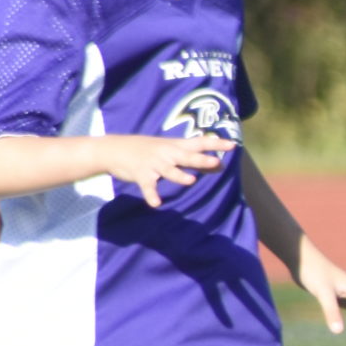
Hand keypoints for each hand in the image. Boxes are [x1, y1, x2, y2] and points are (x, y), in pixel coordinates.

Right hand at [102, 133, 230, 207]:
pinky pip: (148, 187)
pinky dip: (151, 195)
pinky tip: (156, 203)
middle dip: (201, 159)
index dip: (215, 144)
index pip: (198, 142)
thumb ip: (190, 155)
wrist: (113, 148)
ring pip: (169, 170)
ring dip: (179, 175)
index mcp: (174, 146)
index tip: (232, 145)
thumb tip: (217, 163)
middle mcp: (166, 153)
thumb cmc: (146, 148)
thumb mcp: (168, 147)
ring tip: (190, 180)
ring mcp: (153, 164)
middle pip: (186, 156)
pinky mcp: (141, 175)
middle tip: (216, 162)